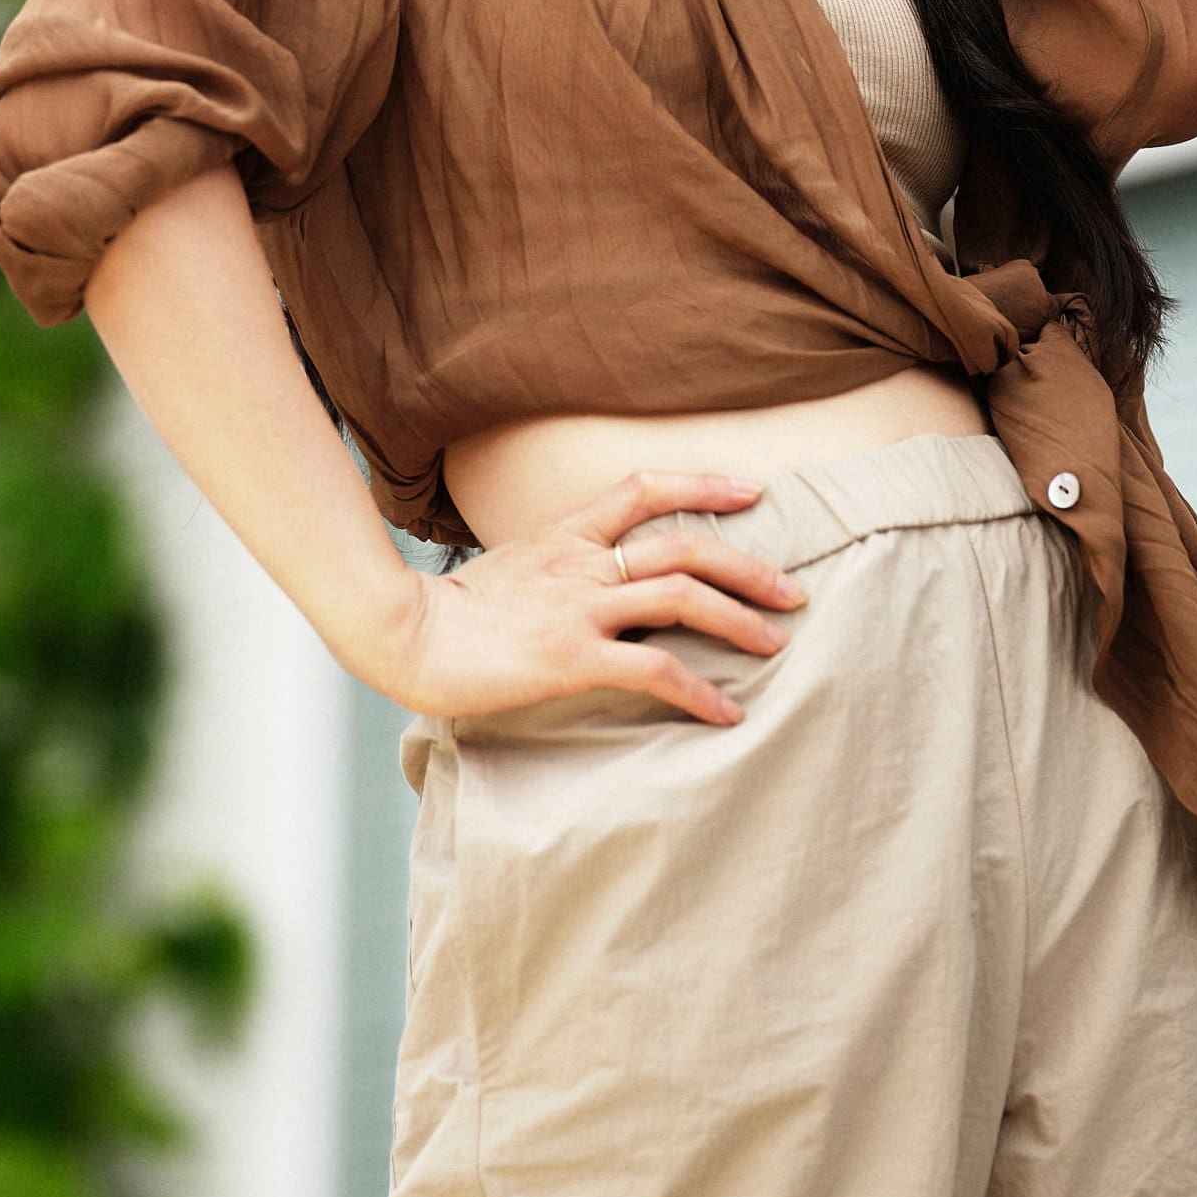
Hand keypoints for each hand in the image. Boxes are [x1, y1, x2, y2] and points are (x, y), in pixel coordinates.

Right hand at [355, 471, 809, 726]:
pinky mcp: (572, 657)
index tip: (752, 493)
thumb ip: (557, 566)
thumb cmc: (452, 612)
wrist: (404, 635)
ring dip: (740, 619)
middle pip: (683, 545)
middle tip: (792, 590)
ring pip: (681, 595)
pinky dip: (700, 690)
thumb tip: (598, 578)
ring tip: (776, 643)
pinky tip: (727, 712)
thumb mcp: (511, 568)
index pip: (643, 488)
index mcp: (564, 533)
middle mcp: (580, 562)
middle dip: (748, 566)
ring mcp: (578, 607)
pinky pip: (654, 667)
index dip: (703, 484)